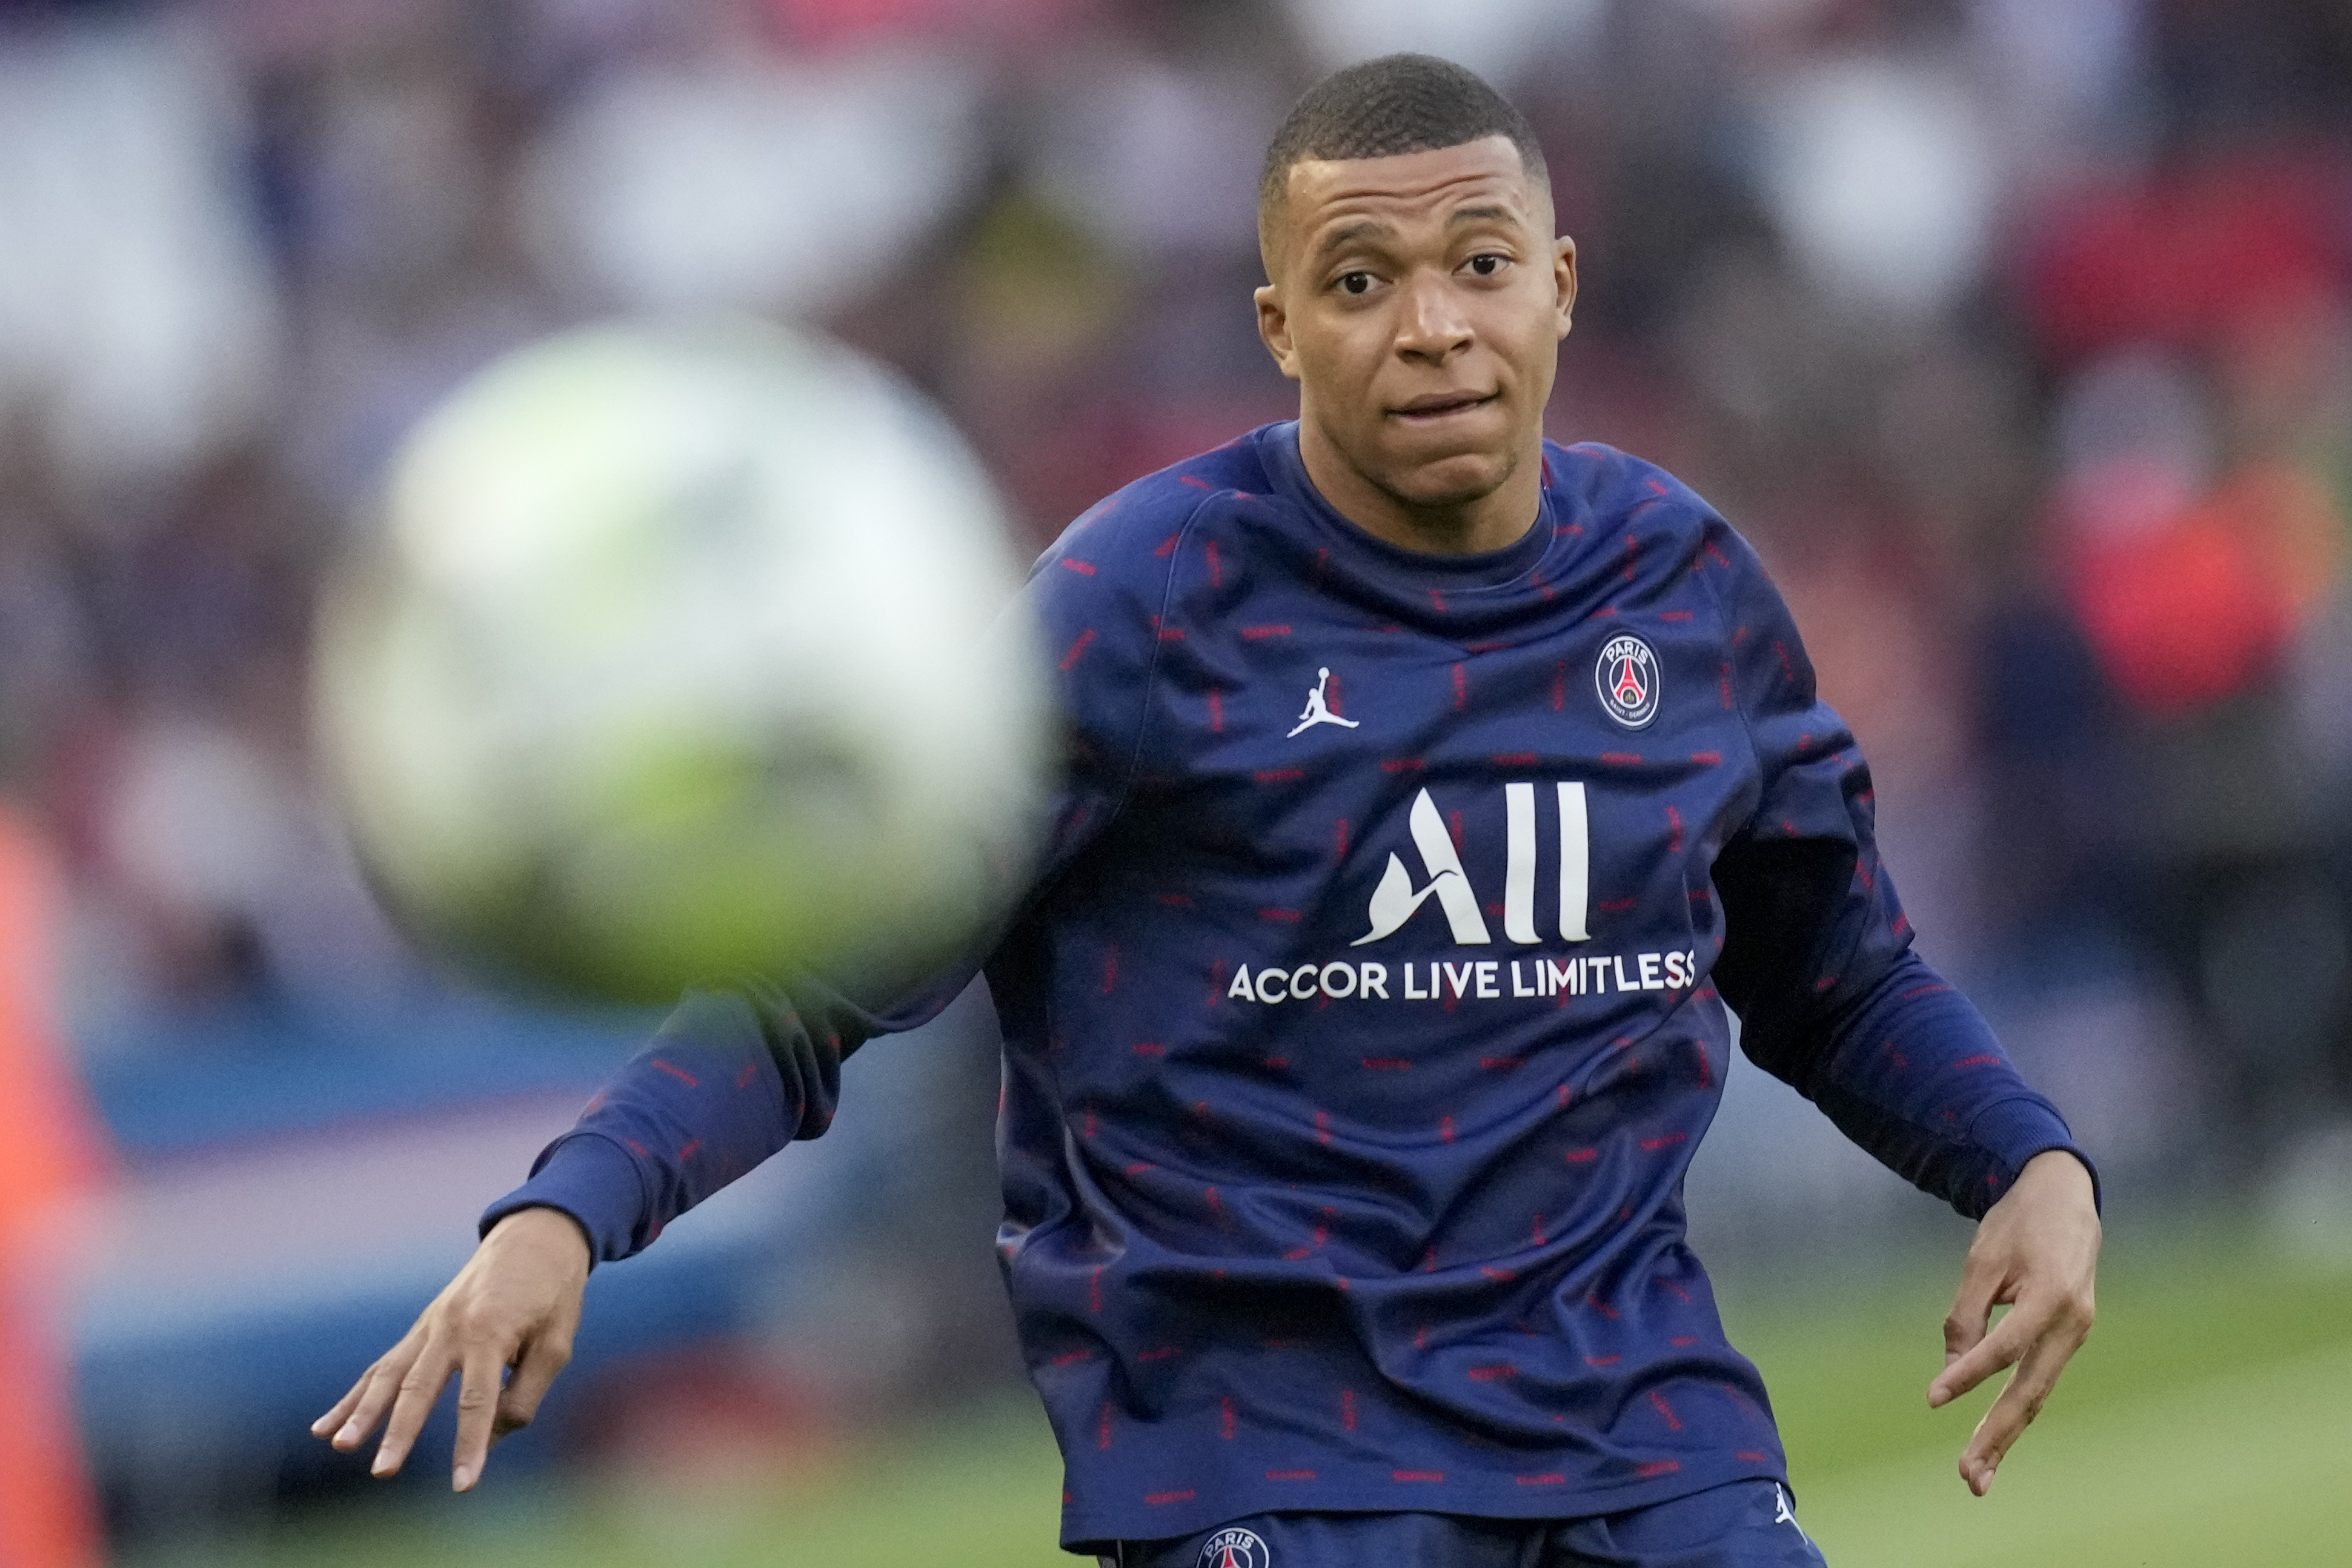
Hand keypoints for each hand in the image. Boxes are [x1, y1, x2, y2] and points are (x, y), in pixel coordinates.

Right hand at [311, 1205, 591, 1491]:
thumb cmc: (554, 1294)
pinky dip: (355, 1396)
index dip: (470, 1445)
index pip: (477, 1401)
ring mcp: (430, 1325)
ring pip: (388, 1375)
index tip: (462, 1484)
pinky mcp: (422, 1328)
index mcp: (490, 1331)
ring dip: (362, 1413)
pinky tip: (325, 1427)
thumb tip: (492, 1436)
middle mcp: (452, 1327)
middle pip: (419, 1388)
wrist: (536, 1236)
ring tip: (339, 1446)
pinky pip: (384, 1366)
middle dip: (399, 1433)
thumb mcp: (557, 1342)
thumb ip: (525, 1393)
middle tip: (382, 1471)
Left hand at [1928, 1149, 2099, 1494]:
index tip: (1933, 1397)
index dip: (1969, 1373)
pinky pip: (2040, 1378)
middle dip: (1997, 1434)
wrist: (2065, 1195)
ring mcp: (2077, 1333)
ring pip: (2038, 1393)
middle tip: (1967, 1475)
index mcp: (2053, 1296)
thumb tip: (1950, 1369)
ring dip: (2007, 1434)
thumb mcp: (1983, 1259)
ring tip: (1977, 1473)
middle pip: (2031, 1389)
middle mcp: (2073, 1323)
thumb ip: (1967, 1314)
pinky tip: (1995, 1437)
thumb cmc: (2018, 1222)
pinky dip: (2018, 1408)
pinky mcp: (2070, 1336)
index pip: (2006, 1346)